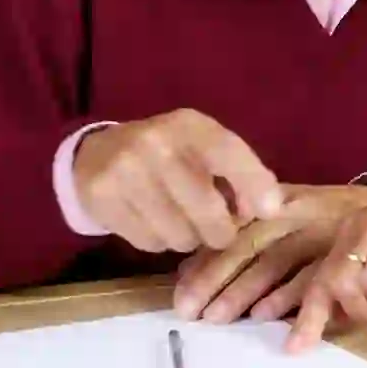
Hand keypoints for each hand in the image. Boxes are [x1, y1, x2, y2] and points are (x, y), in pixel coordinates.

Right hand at [73, 109, 281, 253]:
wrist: (96, 154)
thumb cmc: (167, 154)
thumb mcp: (202, 148)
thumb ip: (239, 173)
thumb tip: (269, 209)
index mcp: (189, 125)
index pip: (227, 150)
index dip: (253, 182)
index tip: (270, 211)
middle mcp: (156, 143)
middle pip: (206, 207)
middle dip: (221, 231)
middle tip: (218, 232)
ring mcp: (125, 170)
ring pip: (179, 234)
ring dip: (187, 239)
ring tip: (180, 221)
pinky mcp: (102, 197)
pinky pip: (149, 243)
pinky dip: (159, 242)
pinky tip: (152, 222)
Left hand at [171, 184, 366, 321]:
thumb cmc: (331, 217)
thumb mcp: (286, 213)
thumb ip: (240, 237)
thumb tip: (187, 268)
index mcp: (276, 200)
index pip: (232, 228)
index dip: (205, 259)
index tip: (180, 290)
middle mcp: (294, 212)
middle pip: (247, 244)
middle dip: (214, 278)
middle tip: (190, 311)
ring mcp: (321, 230)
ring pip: (274, 260)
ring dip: (244, 290)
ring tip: (217, 318)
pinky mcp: (345, 252)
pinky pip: (312, 275)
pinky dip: (288, 295)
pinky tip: (265, 314)